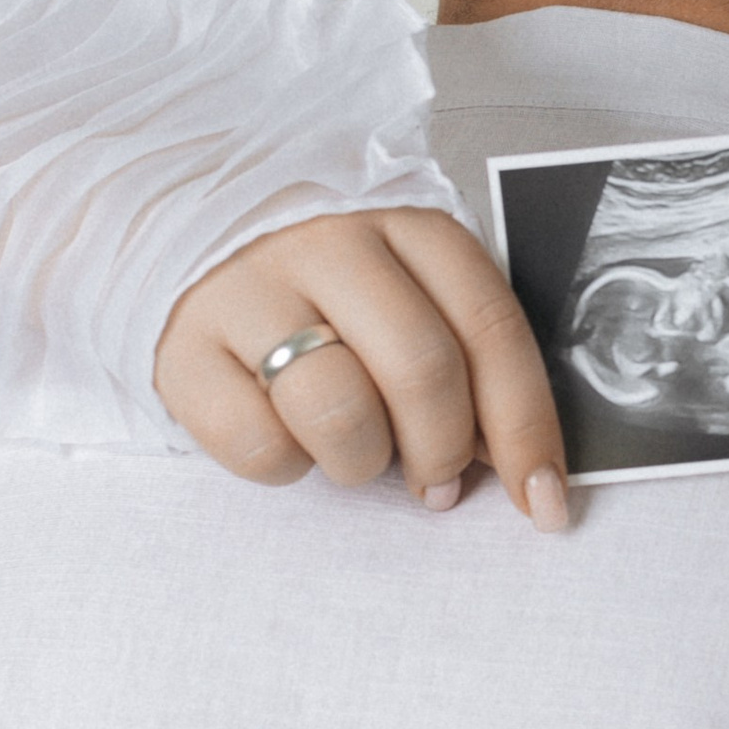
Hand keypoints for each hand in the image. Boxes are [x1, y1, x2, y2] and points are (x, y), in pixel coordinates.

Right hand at [153, 209, 568, 525]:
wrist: (191, 236)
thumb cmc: (326, 289)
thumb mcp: (408, 295)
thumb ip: (465, 358)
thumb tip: (515, 462)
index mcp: (408, 228)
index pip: (490, 330)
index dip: (527, 427)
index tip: (544, 500)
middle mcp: (329, 246)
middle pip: (421, 370)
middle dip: (444, 451)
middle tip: (438, 485)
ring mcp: (250, 292)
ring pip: (338, 410)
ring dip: (362, 461)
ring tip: (353, 451)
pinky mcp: (184, 349)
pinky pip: (258, 444)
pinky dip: (286, 465)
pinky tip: (285, 434)